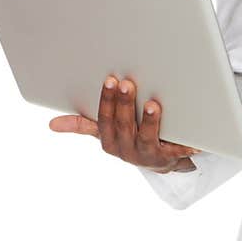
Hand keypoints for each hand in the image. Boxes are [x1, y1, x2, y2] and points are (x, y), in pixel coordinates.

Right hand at [48, 76, 198, 172]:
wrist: (160, 160)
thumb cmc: (130, 137)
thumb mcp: (105, 132)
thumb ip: (83, 126)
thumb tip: (52, 124)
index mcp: (110, 142)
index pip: (105, 120)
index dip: (107, 102)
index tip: (111, 80)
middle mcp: (127, 151)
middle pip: (124, 126)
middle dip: (125, 105)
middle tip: (128, 83)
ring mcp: (149, 156)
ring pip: (147, 138)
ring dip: (150, 121)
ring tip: (153, 104)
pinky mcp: (171, 158)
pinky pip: (178, 151)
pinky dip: (184, 144)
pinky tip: (188, 134)